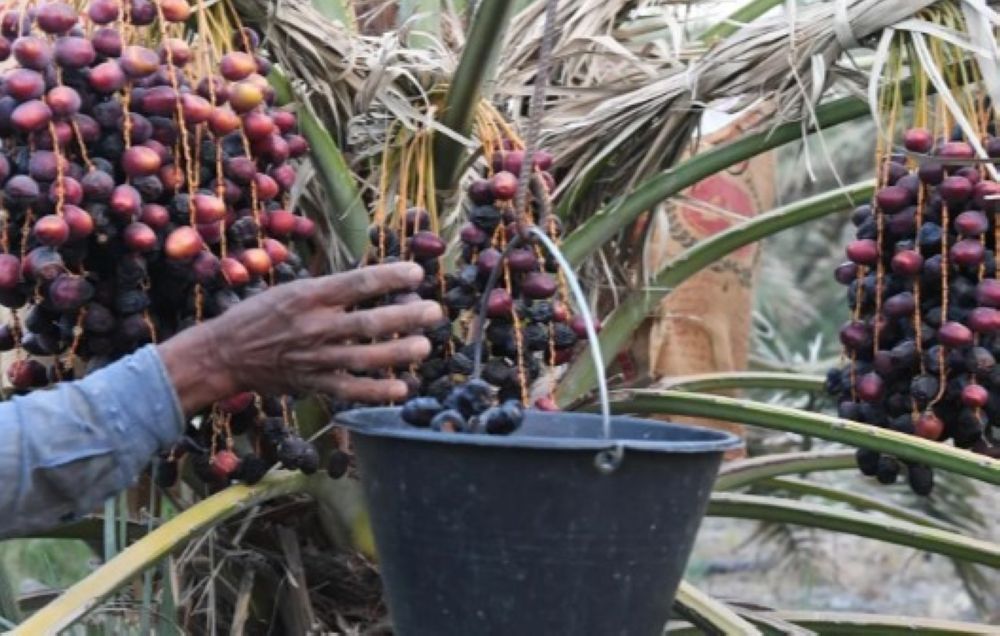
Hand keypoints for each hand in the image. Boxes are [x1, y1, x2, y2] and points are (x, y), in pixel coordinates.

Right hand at [158, 262, 441, 415]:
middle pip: (369, 322)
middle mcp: (314, 326)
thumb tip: (376, 283)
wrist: (223, 354)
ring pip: (365, 357)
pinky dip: (377, 391)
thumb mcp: (292, 290)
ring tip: (425, 347)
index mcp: (308, 296)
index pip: (358, 283)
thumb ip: (331, 291)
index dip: (391, 277)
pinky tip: (403, 389)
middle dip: (406, 317)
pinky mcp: (312, 383)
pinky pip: (350, 389)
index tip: (418, 273)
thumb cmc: (260, 315)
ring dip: (399, 354)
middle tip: (434, 312)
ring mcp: (314, 358)